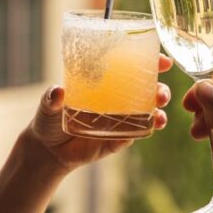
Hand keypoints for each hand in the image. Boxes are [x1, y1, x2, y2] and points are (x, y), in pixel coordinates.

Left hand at [26, 54, 173, 172]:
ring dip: (159, 110)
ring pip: (149, 111)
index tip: (163, 61)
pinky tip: (154, 125)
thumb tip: (58, 91)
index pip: (132, 67)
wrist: (49, 150)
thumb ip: (52, 97)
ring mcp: (122, 119)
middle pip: (148, 89)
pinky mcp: (120, 139)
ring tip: (160, 113)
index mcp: (105, 82)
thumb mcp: (49, 104)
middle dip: (161, 89)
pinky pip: (138, 132)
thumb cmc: (50, 118)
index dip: (151, 62)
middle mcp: (118, 99)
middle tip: (161, 94)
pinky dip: (149, 128)